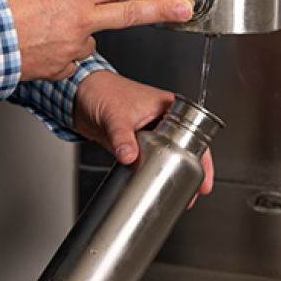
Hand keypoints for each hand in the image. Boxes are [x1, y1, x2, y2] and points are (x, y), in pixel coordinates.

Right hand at [0, 0, 192, 81]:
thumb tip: (64, 2)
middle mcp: (78, 21)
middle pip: (127, 13)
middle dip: (160, 11)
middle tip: (183, 9)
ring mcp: (70, 49)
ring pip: (84, 43)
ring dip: (72, 39)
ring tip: (40, 32)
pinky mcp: (58, 71)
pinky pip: (66, 64)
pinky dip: (57, 59)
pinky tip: (37, 51)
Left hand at [73, 70, 214, 203]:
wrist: (78, 93)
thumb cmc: (102, 89)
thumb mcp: (116, 114)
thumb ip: (122, 137)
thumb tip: (129, 156)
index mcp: (166, 107)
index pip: (192, 133)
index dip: (200, 156)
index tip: (202, 175)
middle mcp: (160, 121)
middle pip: (182, 149)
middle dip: (187, 170)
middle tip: (192, 190)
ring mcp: (146, 133)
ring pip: (164, 156)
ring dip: (168, 172)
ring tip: (174, 191)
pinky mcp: (132, 143)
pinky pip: (144, 160)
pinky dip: (148, 171)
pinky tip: (150, 182)